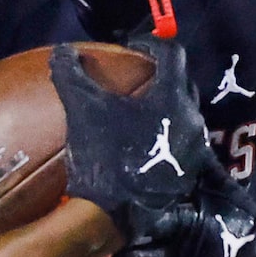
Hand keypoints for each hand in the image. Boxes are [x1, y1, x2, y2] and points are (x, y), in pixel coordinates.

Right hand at [53, 35, 210, 219]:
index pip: (172, 54)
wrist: (118, 212)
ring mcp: (194, 148)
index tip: (133, 47)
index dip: (152, 44)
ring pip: (184, 115)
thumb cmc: (104, 155)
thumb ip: (72, 76)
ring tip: (139, 111)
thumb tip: (61, 52)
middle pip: (181, 84)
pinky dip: (166, 134)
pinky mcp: (189, 171)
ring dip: (165, 107)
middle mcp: (191, 118)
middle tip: (137, 76)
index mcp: (172, 96)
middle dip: (162, 76)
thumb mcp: (83, 110)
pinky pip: (182, 142)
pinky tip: (143, 142)